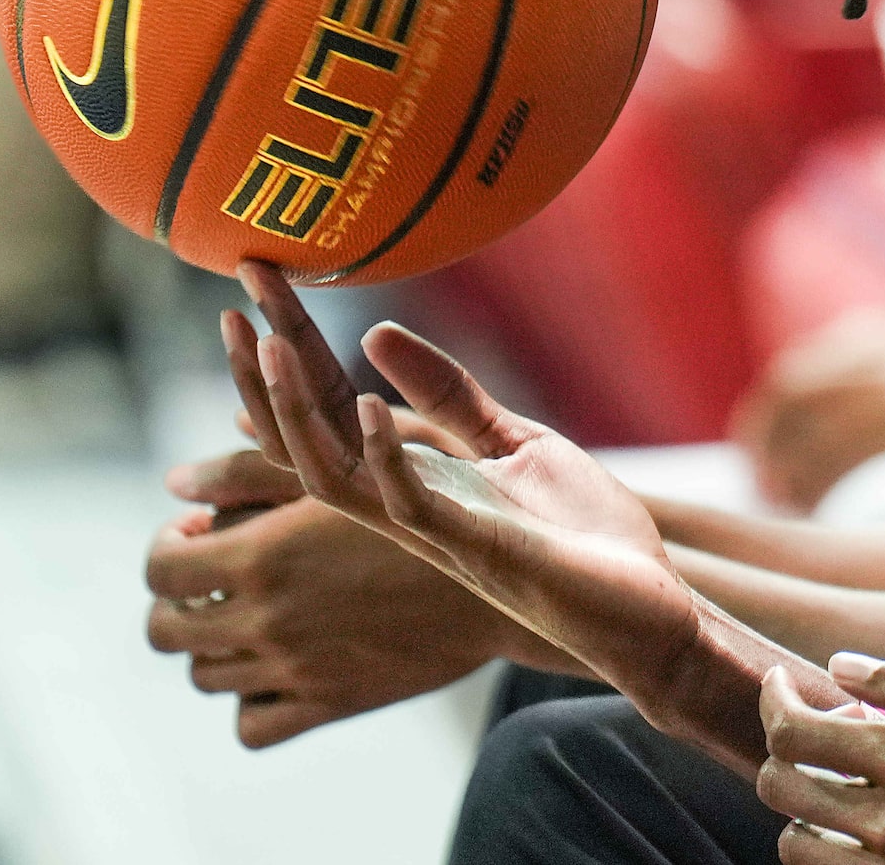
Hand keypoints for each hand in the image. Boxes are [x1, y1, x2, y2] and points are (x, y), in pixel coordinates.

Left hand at [144, 445, 531, 745]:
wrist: (507, 573)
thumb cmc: (432, 496)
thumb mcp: (346, 470)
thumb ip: (251, 468)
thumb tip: (176, 480)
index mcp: (264, 555)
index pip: (161, 568)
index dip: (168, 545)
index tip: (197, 530)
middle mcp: (268, 618)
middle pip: (166, 628)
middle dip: (179, 597)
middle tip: (215, 574)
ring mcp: (296, 668)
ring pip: (204, 674)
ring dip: (212, 642)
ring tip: (251, 611)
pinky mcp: (331, 703)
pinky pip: (250, 725)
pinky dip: (247, 699)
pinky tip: (276, 663)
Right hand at [224, 260, 703, 705]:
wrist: (648, 607)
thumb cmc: (583, 536)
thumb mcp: (515, 444)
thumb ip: (451, 397)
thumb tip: (374, 332)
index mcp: (412, 477)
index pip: (329, 404)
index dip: (290, 345)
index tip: (257, 277)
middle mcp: (404, 507)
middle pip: (305, 438)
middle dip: (264, 372)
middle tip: (236, 294)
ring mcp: (435, 530)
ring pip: (330, 476)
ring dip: (298, 413)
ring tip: (273, 343)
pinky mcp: (478, 547)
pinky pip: (411, 503)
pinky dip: (387, 454)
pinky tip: (370, 403)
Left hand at [757, 653, 884, 864]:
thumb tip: (843, 667)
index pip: (797, 731)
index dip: (775, 698)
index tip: (783, 680)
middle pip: (781, 785)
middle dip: (783, 744)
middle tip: (819, 717)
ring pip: (794, 844)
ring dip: (803, 800)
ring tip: (848, 771)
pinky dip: (829, 845)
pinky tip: (869, 814)